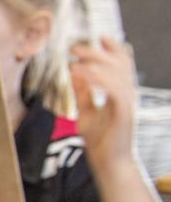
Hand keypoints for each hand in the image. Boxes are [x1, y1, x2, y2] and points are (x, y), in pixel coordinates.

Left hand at [70, 37, 137, 172]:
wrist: (110, 164)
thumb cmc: (100, 142)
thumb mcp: (86, 112)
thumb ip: (82, 93)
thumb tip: (74, 72)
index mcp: (120, 93)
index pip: (121, 64)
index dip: (113, 48)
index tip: (99, 37)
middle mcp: (127, 95)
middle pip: (119, 64)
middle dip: (98, 52)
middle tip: (75, 48)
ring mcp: (128, 103)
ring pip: (118, 74)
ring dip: (96, 63)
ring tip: (75, 60)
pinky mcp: (124, 114)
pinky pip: (115, 90)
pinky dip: (99, 80)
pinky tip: (83, 76)